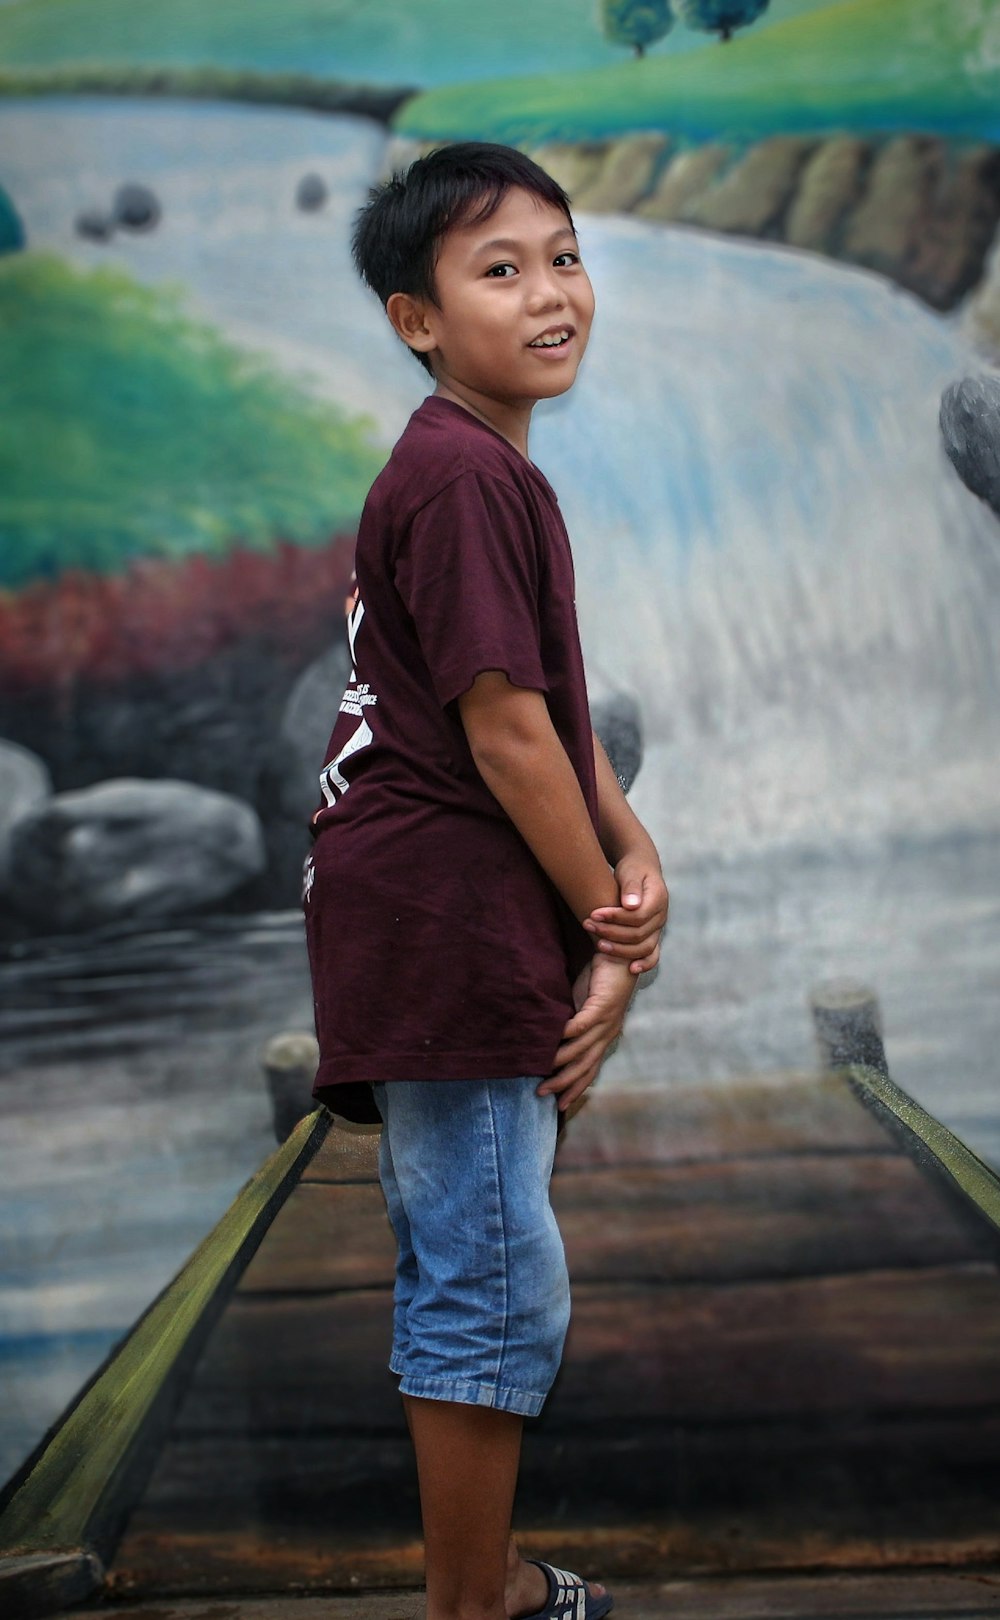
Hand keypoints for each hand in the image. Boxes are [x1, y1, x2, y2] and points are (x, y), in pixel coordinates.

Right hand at [537, 954, 635, 1113]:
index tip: (560, 1105)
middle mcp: (608, 1034)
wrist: (619, 953)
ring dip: (561, 1062)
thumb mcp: (582, 1007)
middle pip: (585, 1067)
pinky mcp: (602, 1007)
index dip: (576, 1088)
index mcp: (605, 1037)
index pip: (590, 1070)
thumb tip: (549, 1037)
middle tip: (543, 1094)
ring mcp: (607, 1022)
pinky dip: (567, 1035)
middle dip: (564, 1083)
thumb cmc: (599, 979)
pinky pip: (582, 1026)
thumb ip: (570, 1024)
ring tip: (542, 1069)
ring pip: (582, 1050)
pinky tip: (553, 1040)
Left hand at [584, 855, 668, 974]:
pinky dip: (644, 963)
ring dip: (619, 949)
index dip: (615, 917)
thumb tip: (631, 905)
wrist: (641, 871)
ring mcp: (658, 928)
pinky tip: (631, 969)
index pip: (637, 916)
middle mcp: (661, 916)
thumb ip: (631, 887)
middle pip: (638, 934)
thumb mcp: (631, 872)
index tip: (593, 913)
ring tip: (597, 944)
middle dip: (611, 932)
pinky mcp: (652, 936)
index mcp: (658, 899)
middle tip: (588, 925)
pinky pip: (653, 955)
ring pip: (644, 947)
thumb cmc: (633, 869)